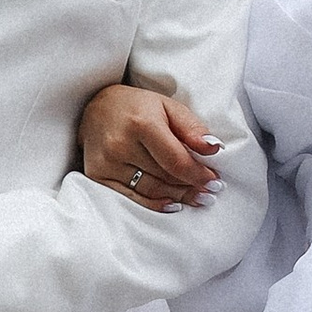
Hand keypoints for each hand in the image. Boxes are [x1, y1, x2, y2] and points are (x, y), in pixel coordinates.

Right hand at [80, 80, 220, 212]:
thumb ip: (192, 128)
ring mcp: (106, 163)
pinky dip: (155, 204)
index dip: (198, 174)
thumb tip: (214, 149)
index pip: (175, 160)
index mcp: (141, 124)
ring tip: (197, 197)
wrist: (96, 106)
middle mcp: (120, 145)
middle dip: (192, 186)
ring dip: (178, 196)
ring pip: (151, 190)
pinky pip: (132, 197)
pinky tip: (173, 204)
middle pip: (165, 176)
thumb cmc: (137, 106)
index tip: (215, 180)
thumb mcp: (168, 107)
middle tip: (211, 191)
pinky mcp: (97, 175)